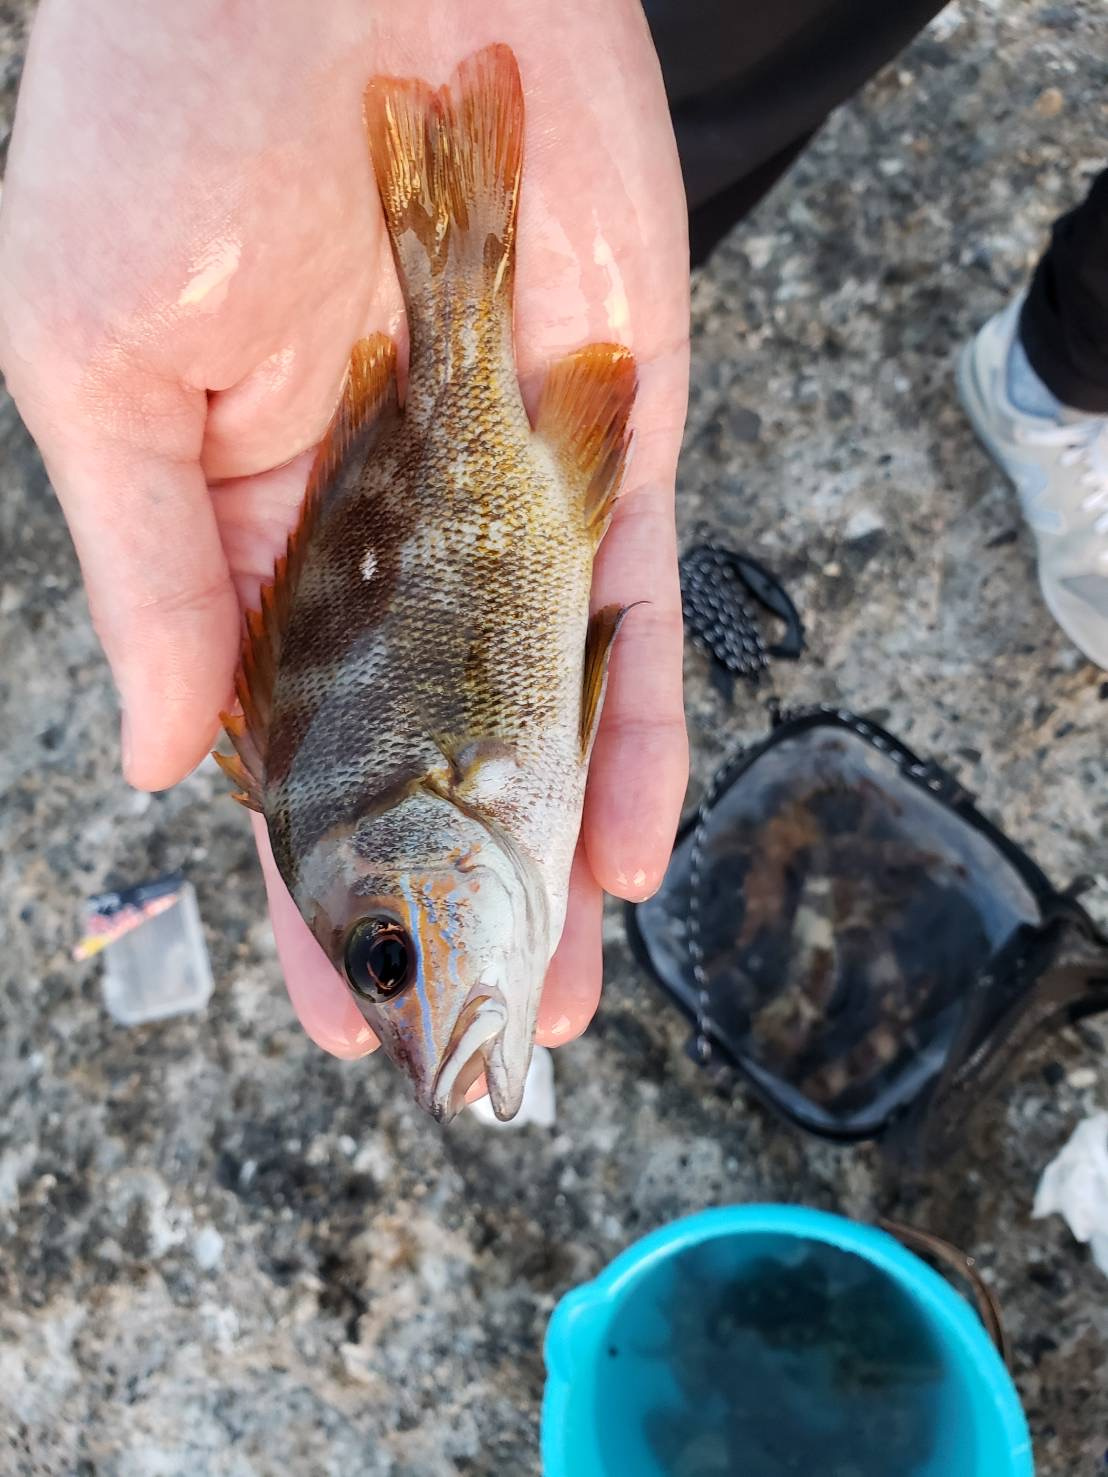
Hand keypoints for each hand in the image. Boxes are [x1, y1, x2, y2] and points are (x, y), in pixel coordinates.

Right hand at [0, 0, 689, 1065]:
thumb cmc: (157, 130)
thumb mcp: (91, 362)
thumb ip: (138, 567)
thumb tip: (151, 762)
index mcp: (247, 538)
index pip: (284, 751)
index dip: (309, 884)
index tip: (339, 1009)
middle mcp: (386, 539)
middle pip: (429, 758)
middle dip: (451, 901)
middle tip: (477, 1045)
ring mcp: (504, 499)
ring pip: (542, 713)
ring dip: (554, 858)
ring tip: (563, 997)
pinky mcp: (607, 439)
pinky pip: (638, 610)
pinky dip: (639, 728)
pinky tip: (629, 849)